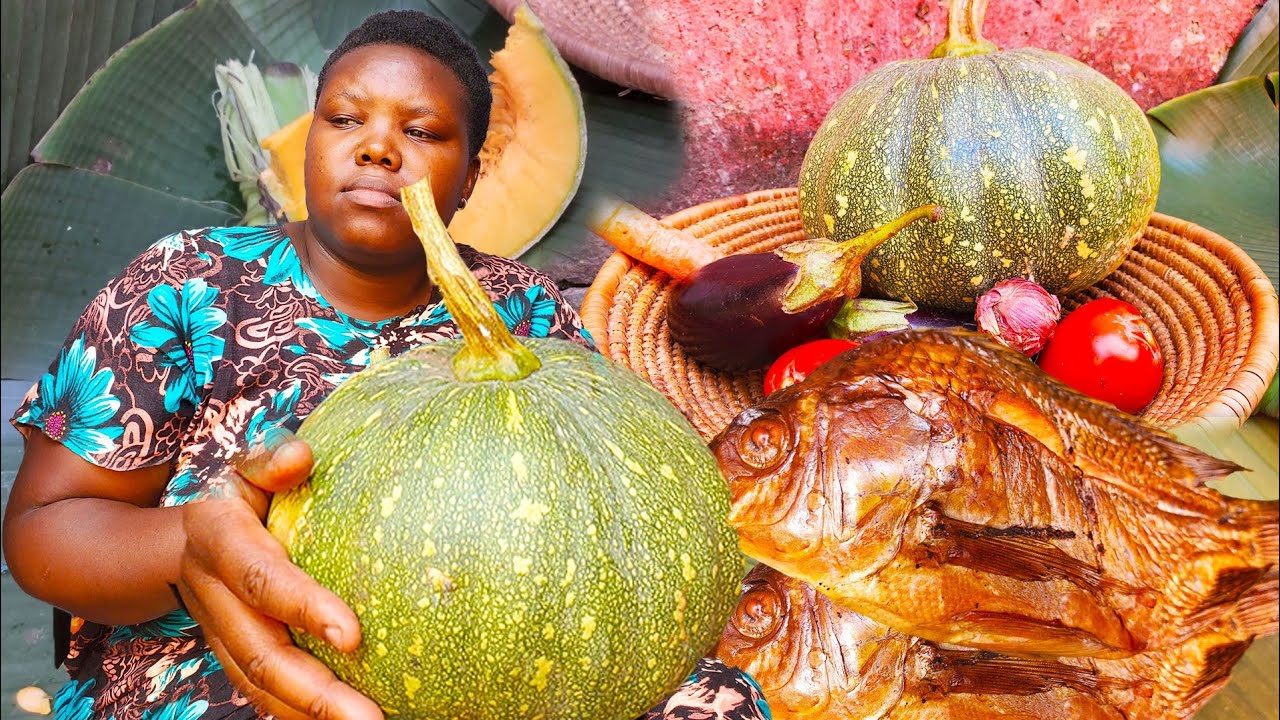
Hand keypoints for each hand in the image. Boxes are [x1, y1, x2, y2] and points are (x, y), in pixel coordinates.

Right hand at [177, 433, 383, 719]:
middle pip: (260, 655)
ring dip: (310, 715)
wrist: (178, 538)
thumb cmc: (238, 493)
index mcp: (219, 542)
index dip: (304, 608)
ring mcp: (219, 632)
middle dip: (314, 693)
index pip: (263, 581)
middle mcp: (213, 595)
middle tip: (369, 718)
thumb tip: (299, 457)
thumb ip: (269, 459)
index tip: (353, 635)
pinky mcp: (233, 654)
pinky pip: (264, 691)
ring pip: (259, 685)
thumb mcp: (243, 465)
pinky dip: (300, 715)